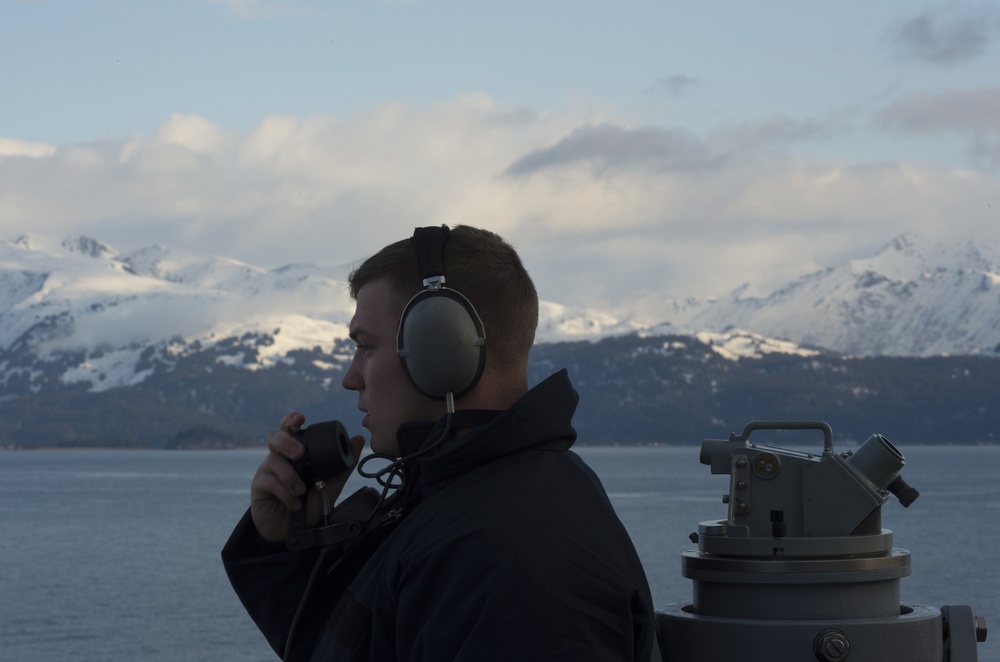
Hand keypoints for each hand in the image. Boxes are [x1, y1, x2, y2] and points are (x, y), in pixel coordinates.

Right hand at [250, 412, 365, 541]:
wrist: (297, 531)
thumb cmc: (312, 504)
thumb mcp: (331, 484)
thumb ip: (344, 464)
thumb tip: (358, 439)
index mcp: (297, 452)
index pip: (291, 429)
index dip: (292, 420)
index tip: (301, 418)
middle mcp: (281, 457)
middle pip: (276, 438)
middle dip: (287, 442)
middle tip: (299, 454)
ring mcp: (268, 470)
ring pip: (272, 460)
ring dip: (289, 475)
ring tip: (300, 490)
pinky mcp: (259, 486)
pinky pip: (268, 481)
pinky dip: (284, 492)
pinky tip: (294, 503)